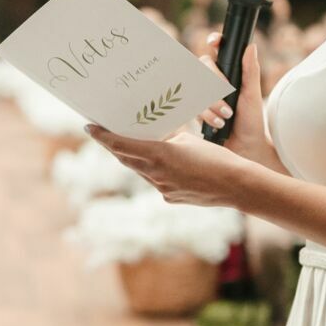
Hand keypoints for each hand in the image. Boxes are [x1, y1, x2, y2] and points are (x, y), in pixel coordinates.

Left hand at [86, 121, 253, 206]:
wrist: (236, 186)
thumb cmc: (216, 157)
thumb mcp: (189, 140)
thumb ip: (168, 139)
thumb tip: (157, 138)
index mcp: (159, 155)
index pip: (122, 145)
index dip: (103, 136)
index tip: (89, 127)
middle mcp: (156, 174)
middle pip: (126, 158)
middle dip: (114, 146)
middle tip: (103, 133)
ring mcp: (162, 188)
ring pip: (141, 170)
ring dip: (133, 158)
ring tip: (128, 145)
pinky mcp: (170, 197)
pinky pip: (156, 181)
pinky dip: (154, 171)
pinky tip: (161, 163)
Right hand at [197, 40, 272, 166]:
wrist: (244, 147)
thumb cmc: (251, 121)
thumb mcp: (252, 95)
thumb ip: (250, 71)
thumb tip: (251, 46)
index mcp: (230, 72)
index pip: (219, 50)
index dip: (214, 42)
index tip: (213, 42)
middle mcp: (215, 80)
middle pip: (204, 67)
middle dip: (215, 84)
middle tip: (228, 97)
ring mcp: (204, 93)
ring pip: (196, 86)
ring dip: (211, 102)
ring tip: (226, 116)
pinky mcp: (196, 108)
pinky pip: (192, 104)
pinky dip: (205, 113)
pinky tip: (217, 123)